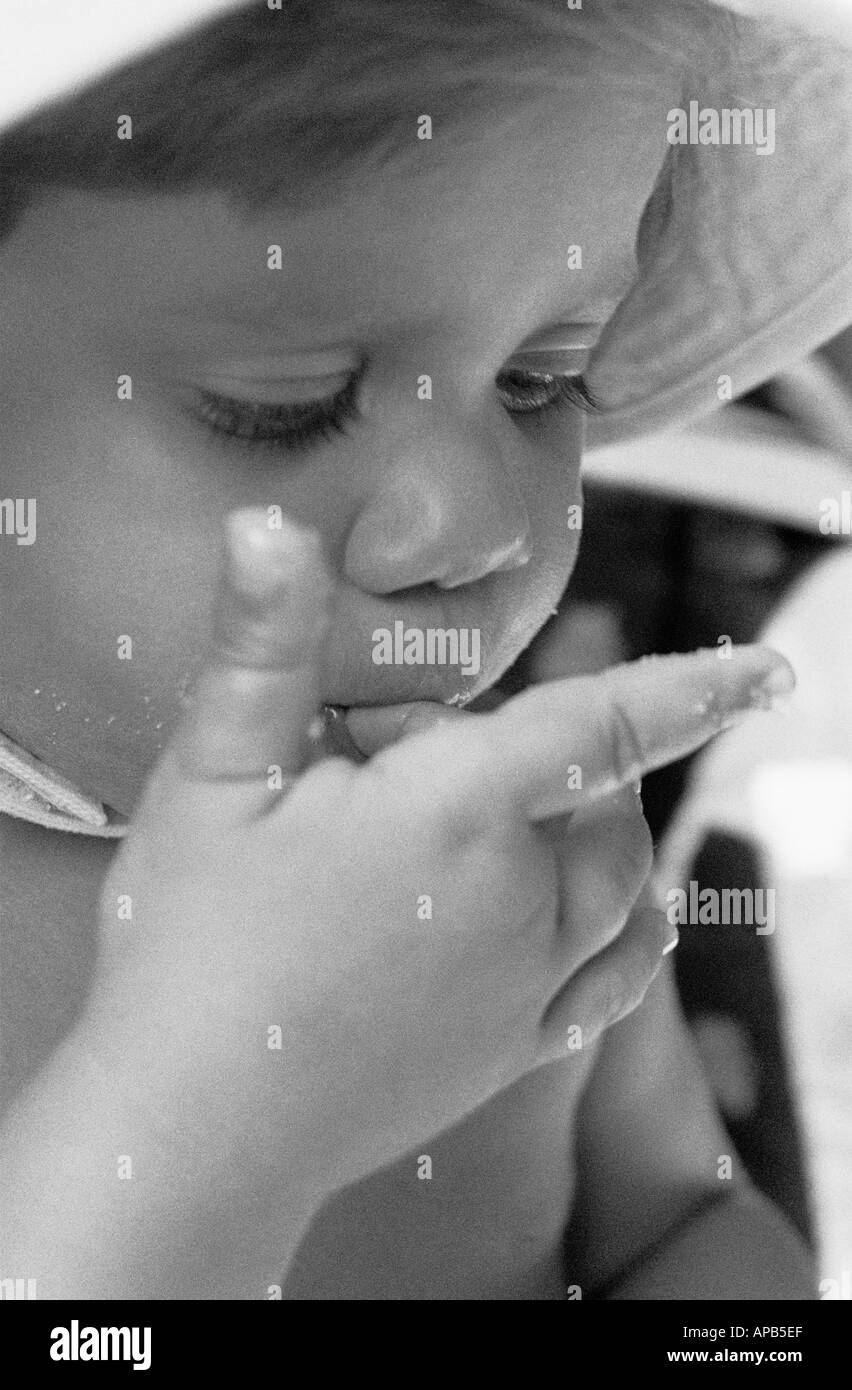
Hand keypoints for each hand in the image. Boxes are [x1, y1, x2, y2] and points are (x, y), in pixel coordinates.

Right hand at [93, 509, 794, 1199]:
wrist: (192, 1128)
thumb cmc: (189, 944)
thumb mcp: (211, 775)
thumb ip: (262, 644)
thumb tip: (270, 521)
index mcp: (457, 813)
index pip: (603, 725)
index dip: (691, 689)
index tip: (767, 671)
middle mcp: (522, 899)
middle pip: (598, 799)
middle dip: (538, 757)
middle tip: (403, 767)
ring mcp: (529, 985)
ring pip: (622, 886)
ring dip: (591, 835)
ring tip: (500, 821)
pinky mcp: (516, 1052)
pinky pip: (617, 980)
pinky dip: (628, 932)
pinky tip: (605, 919)